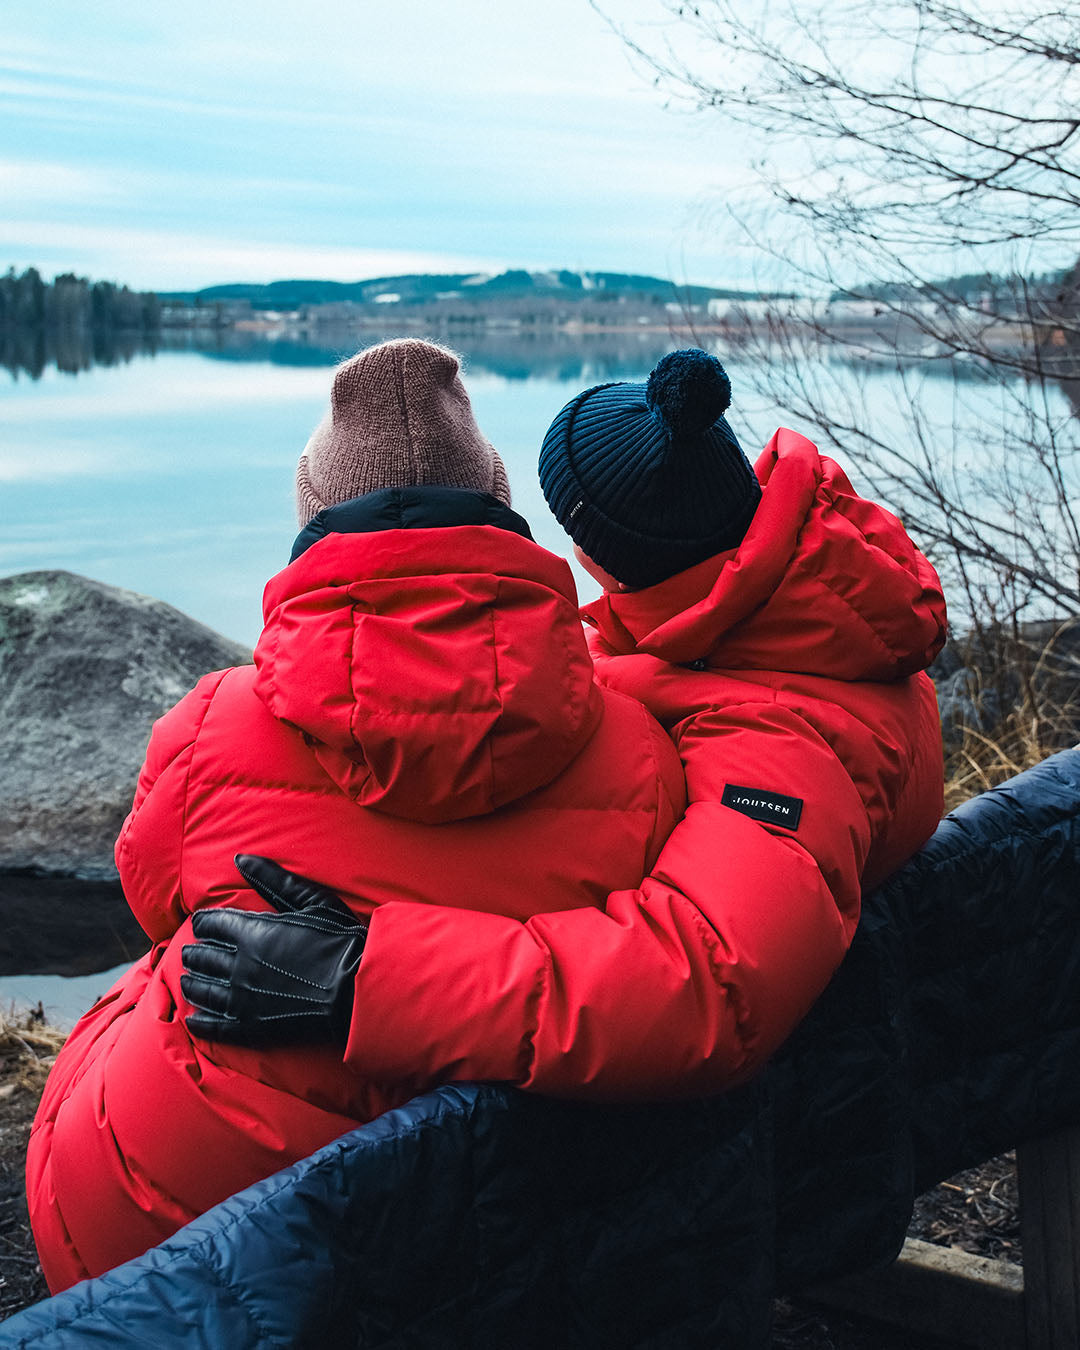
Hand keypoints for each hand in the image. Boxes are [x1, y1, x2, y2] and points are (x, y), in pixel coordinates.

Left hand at [180, 854, 367, 1045]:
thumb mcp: (312, 901)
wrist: (357, 990)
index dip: (204, 924)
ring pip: (203, 990)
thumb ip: (274, 879)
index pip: (212, 925)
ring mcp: (243, 999)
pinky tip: (192, 1019)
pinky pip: (215, 1027)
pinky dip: (200, 1022)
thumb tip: (240, 858)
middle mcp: (240, 965)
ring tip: (187, 981)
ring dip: (191, 983)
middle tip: (190, 953)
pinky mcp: (251, 1027)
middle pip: (204, 958)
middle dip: (195, 953)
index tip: (200, 925)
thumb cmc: (340, 941)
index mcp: (252, 932)